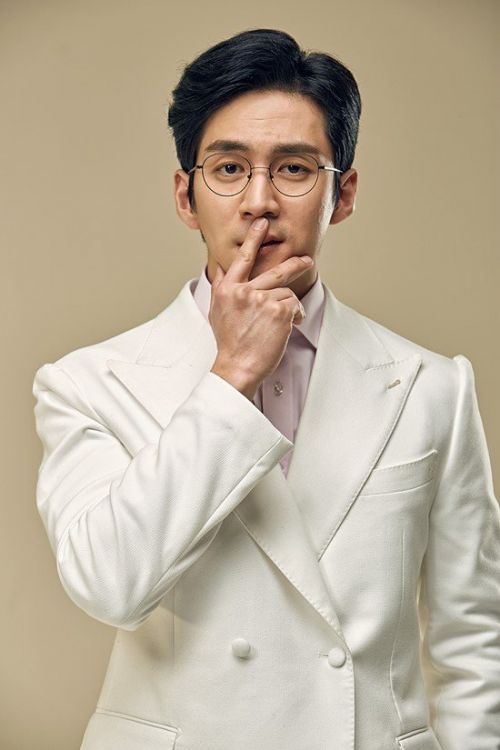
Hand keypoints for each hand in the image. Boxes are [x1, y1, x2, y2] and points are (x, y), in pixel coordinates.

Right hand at [209, 217, 312, 399]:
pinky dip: (296, 316)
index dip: (253, 239)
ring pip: (286, 292)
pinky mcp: (278, 311)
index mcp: (227, 289)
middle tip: (307, 260)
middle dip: (295, 264)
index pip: (241, 259)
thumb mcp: (217, 311)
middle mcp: (243, 291)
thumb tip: (219, 267)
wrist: (237, 366)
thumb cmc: (229, 342)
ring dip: (290, 308)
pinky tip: (287, 328)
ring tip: (284, 323)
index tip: (261, 225)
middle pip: (275, 271)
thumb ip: (221, 287)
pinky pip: (295, 305)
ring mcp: (261, 300)